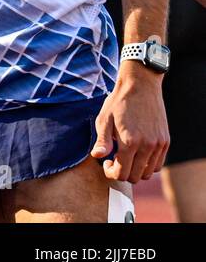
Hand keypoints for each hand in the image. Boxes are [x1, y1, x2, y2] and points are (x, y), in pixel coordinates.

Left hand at [90, 63, 169, 182]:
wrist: (140, 85)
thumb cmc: (119, 102)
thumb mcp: (104, 119)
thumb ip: (102, 141)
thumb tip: (97, 156)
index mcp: (130, 142)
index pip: (121, 173)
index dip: (111, 172)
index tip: (107, 162)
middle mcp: (147, 146)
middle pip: (135, 176)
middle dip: (122, 172)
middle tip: (115, 160)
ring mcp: (159, 144)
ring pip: (148, 172)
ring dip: (136, 170)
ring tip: (126, 156)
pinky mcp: (165, 141)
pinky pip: (158, 164)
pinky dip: (148, 165)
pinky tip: (137, 154)